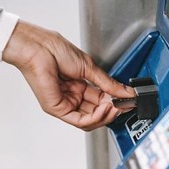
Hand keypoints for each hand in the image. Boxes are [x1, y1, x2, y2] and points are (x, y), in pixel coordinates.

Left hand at [3, 21, 134, 130]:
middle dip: (112, 110)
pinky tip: (105, 109)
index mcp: (78, 85)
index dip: (115, 101)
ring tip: (116, 106)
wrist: (39, 48)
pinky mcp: (57, 109)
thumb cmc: (54, 50)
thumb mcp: (89, 67)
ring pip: (89, 120)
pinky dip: (95, 117)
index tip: (129, 100)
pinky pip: (79, 120)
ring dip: (106, 115)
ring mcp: (64, 103)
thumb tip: (126, 92)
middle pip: (96, 113)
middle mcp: (71, 96)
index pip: (100, 100)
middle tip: (125, 105)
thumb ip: (108, 83)